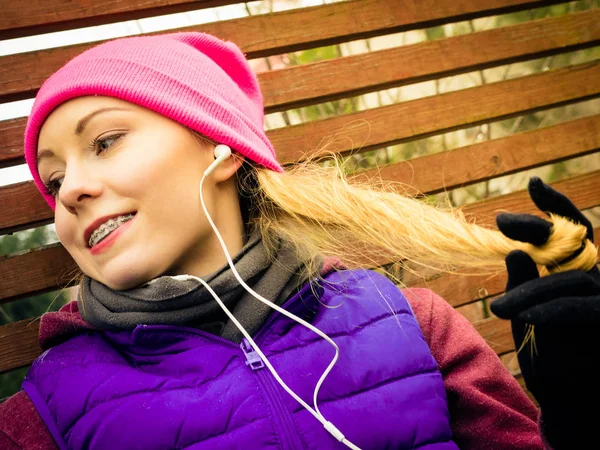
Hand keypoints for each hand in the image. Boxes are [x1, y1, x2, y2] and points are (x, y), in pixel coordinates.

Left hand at [490, 177, 599, 448]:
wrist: (566, 401)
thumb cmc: (544, 352)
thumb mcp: (523, 314)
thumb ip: (521, 283)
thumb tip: (515, 251)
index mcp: (574, 270)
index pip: (571, 229)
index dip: (556, 205)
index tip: (533, 183)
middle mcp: (596, 277)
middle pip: (576, 239)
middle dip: (538, 226)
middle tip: (502, 221)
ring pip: (571, 277)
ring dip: (531, 289)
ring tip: (499, 308)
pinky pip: (581, 308)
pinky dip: (553, 310)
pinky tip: (526, 316)